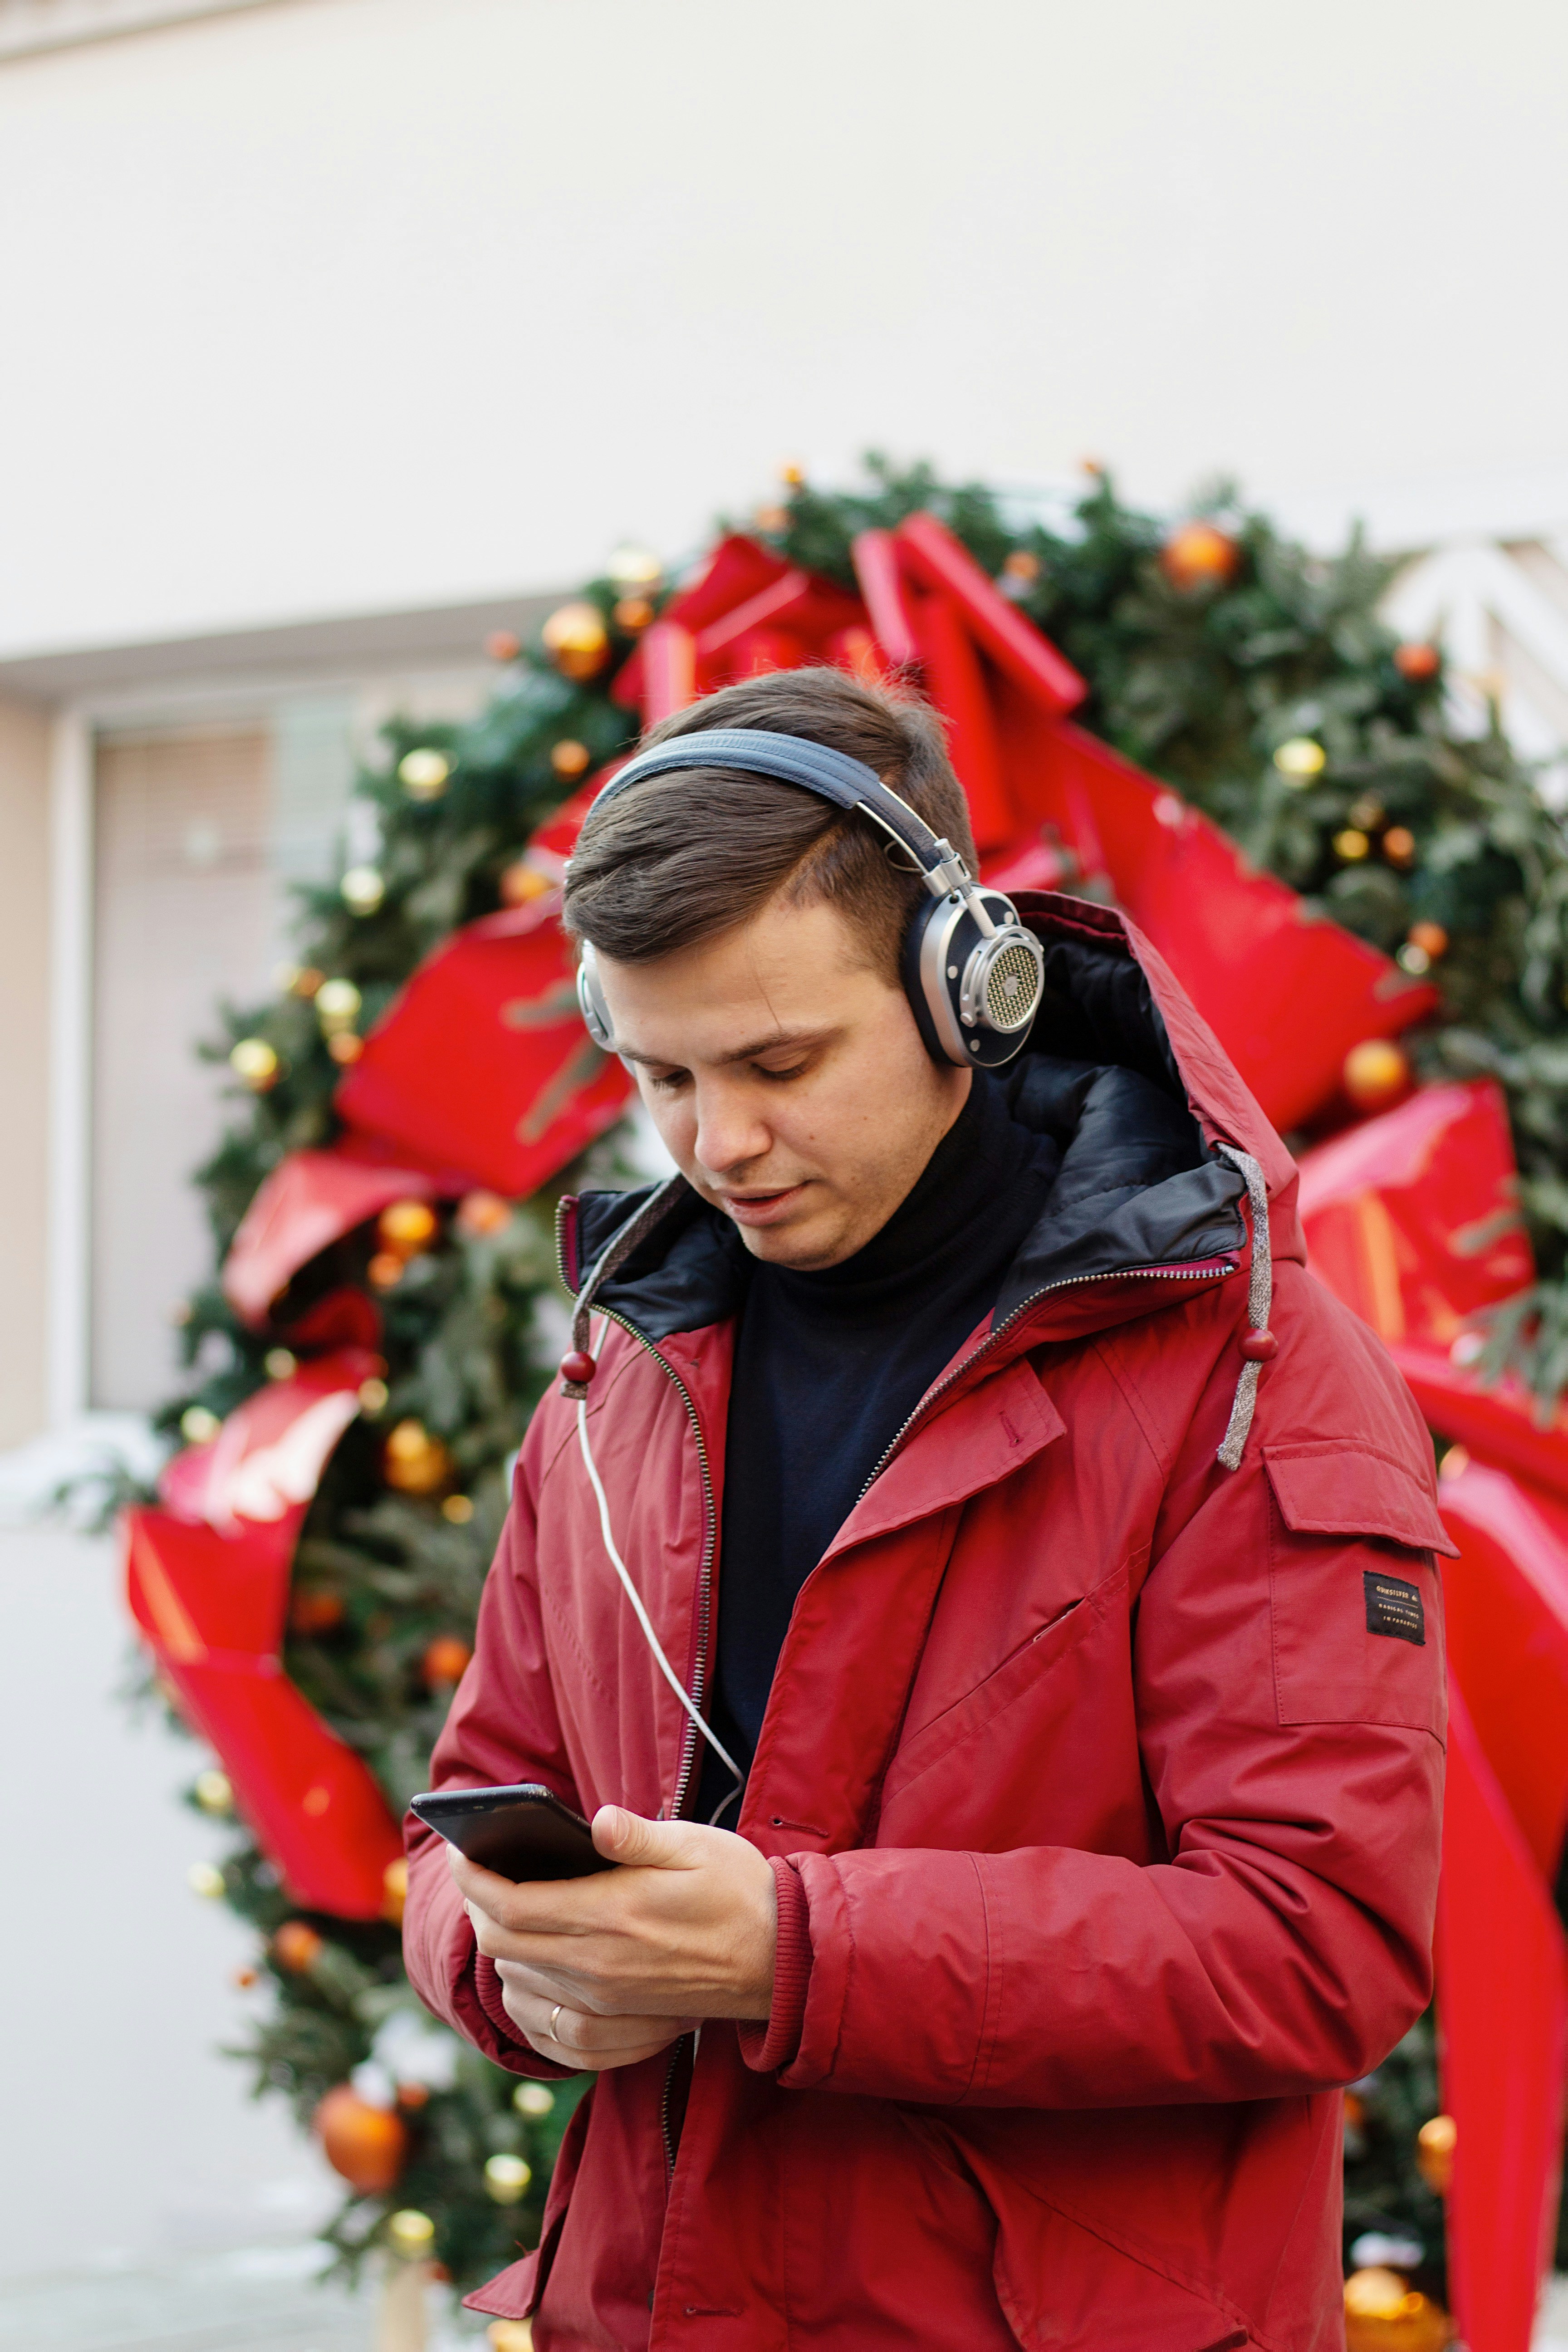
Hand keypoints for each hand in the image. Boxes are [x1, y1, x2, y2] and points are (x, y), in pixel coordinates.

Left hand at [452, 1806, 777, 2071]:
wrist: (780, 1960)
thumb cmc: (738, 1891)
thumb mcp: (694, 1846)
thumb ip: (637, 1835)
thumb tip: (594, 1820)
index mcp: (612, 1914)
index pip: (511, 1904)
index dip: (473, 1879)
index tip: (461, 1850)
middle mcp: (599, 1964)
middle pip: (501, 1944)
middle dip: (475, 1907)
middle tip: (474, 1871)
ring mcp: (605, 1996)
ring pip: (519, 1976)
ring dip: (499, 1941)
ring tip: (501, 1902)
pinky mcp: (617, 2016)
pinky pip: (545, 2011)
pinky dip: (523, 1982)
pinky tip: (532, 1954)